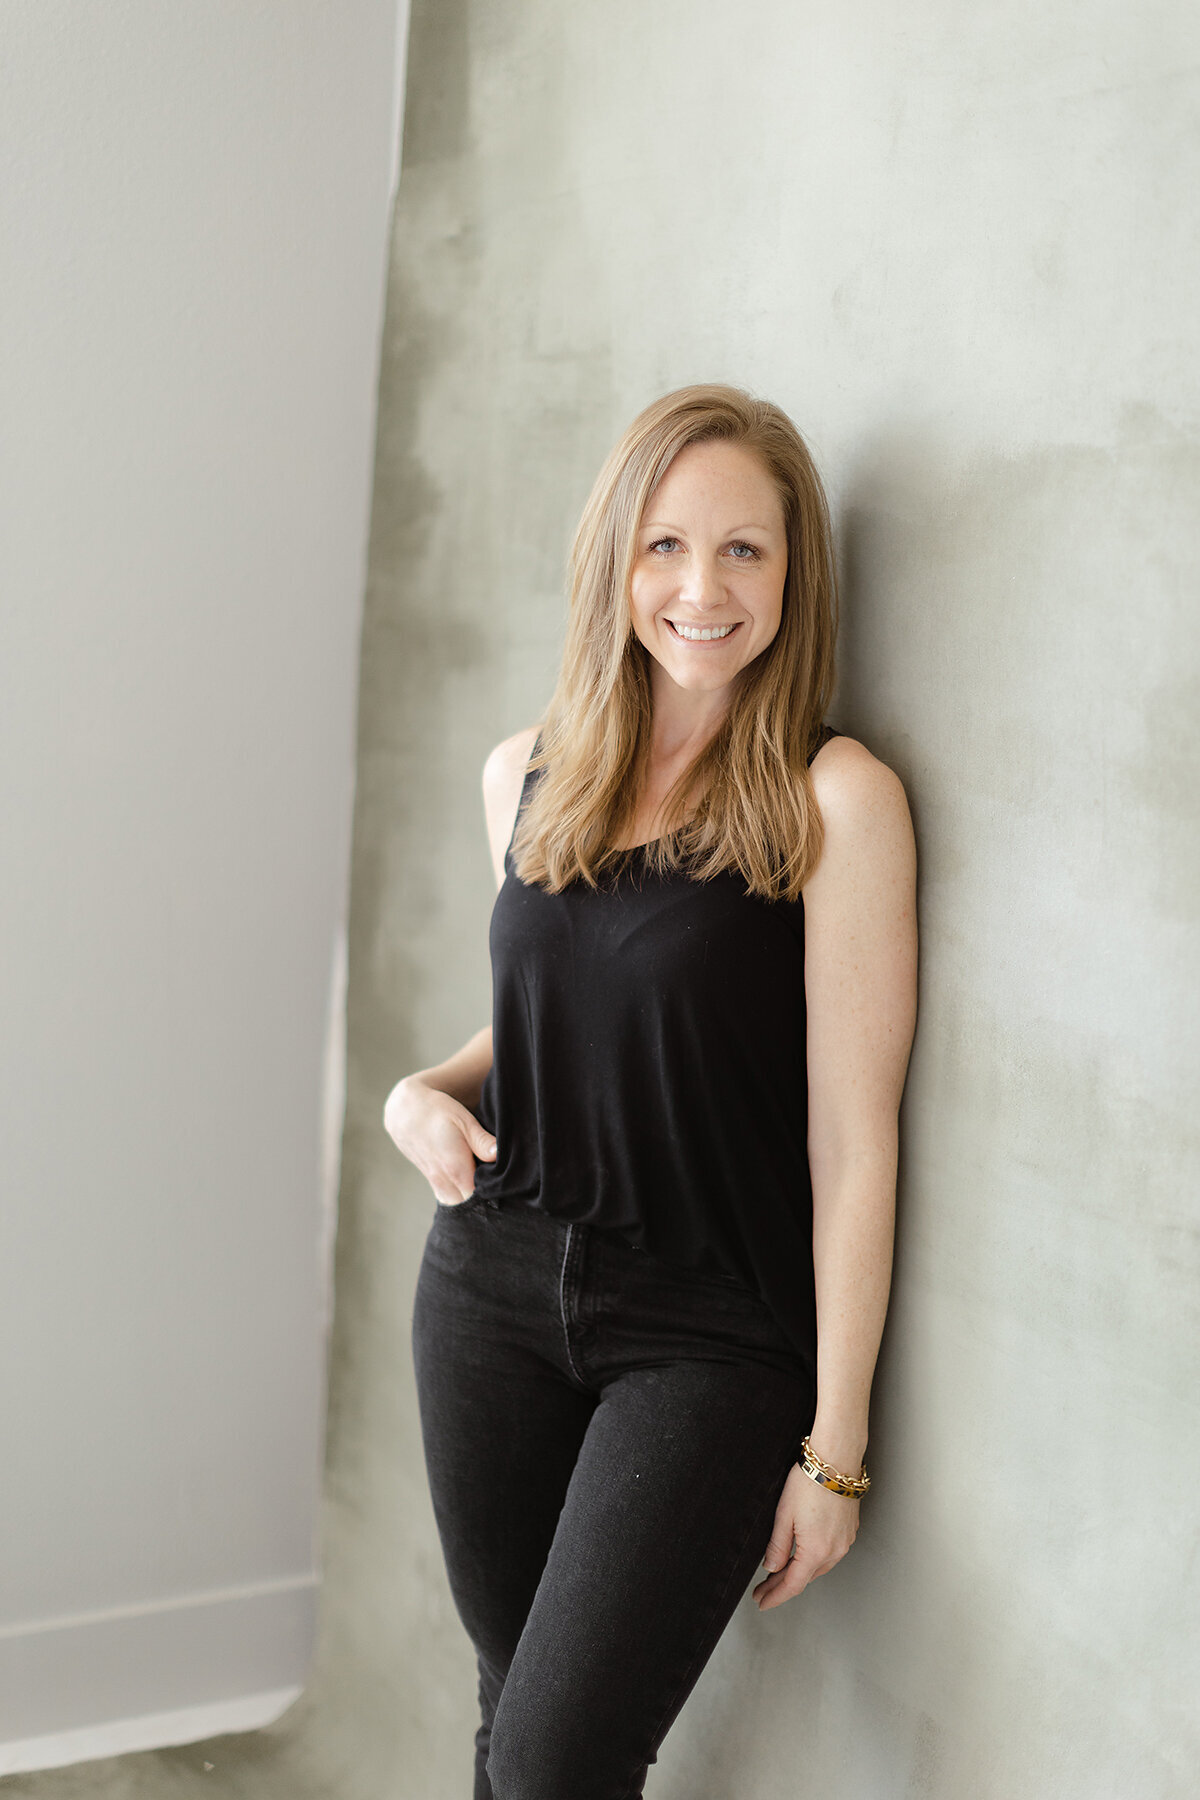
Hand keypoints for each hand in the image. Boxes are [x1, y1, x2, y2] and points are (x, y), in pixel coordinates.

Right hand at [382, 1075, 496, 1205]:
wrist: (405, 1110)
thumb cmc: (437, 1111)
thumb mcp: (463, 1120)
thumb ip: (481, 1141)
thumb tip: (498, 1155)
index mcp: (455, 1168)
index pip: (478, 1197)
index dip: (493, 1194)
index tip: (502, 1183)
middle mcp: (443, 1180)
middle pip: (468, 1205)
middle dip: (483, 1199)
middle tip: (495, 1182)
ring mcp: (435, 1182)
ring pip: (456, 1203)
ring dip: (469, 1197)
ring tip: (482, 1180)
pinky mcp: (430, 1180)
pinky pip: (447, 1197)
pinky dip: (458, 1194)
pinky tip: (468, 1180)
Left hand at [752, 1461, 859, 1610]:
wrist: (836, 1461)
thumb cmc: (809, 1481)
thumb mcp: (784, 1515)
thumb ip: (777, 1546)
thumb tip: (771, 1567)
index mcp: (816, 1551)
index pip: (792, 1585)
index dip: (775, 1596)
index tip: (762, 1602)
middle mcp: (835, 1551)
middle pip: (805, 1577)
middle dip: (783, 1585)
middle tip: (764, 1588)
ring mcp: (844, 1541)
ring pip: (818, 1567)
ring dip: (799, 1572)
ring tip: (779, 1572)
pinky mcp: (849, 1531)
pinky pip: (829, 1553)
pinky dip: (813, 1558)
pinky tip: (802, 1553)